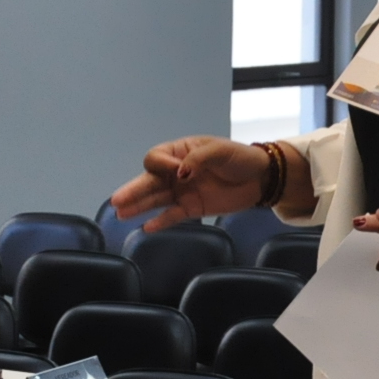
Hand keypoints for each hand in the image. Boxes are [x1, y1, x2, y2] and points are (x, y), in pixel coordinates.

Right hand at [110, 137, 272, 231]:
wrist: (261, 178)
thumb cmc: (239, 158)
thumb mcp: (219, 151)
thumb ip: (198, 159)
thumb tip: (179, 174)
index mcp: (180, 152)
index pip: (156, 158)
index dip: (161, 165)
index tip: (177, 171)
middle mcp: (175, 172)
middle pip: (149, 180)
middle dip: (133, 190)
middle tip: (117, 201)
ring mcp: (182, 191)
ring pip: (156, 199)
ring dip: (138, 206)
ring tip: (120, 214)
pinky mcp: (192, 208)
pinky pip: (172, 215)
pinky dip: (160, 222)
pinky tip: (146, 228)